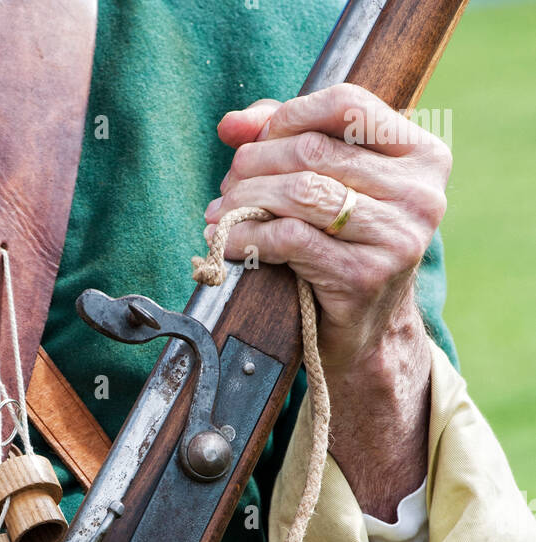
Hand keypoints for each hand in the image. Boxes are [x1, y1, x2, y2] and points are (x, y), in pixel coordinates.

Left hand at [206, 84, 450, 368]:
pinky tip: (229, 241)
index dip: (289, 115)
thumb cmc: (346, 247)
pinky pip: (290, 239)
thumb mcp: (332, 183)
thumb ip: (288, 140)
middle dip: (256, 163)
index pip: (347, 105)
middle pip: (314, 150)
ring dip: (247, 199)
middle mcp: (420, 194)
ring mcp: (397, 238)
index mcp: (424, 156)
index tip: (256, 142)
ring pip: (300, 191)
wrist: (368, 331)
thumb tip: (232, 125)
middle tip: (228, 183)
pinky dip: (250, 236)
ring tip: (221, 211)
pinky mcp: (365, 277)